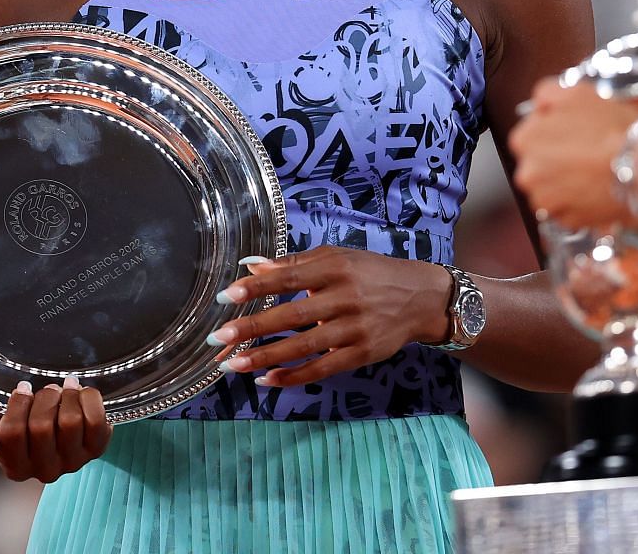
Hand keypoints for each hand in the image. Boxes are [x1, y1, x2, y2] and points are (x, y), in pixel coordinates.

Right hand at [0, 377, 112, 482]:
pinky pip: (97, 421)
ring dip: (66, 396)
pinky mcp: (96, 450)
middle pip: (41, 427)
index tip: (22, 388)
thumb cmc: (11, 413)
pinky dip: (89, 399)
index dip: (17, 404)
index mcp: (15, 468)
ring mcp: (72, 463)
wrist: (44, 411)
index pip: (11, 433)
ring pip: (70, 423)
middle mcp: (44, 472)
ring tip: (63, 389)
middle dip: (43, 398)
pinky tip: (80, 393)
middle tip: (46, 389)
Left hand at [205, 248, 453, 387]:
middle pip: (291, 315)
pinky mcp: (361, 354)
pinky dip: (293, 376)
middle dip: (252, 328)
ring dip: (264, 357)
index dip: (256, 287)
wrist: (420, 298)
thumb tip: (250, 267)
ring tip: (232, 364)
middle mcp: (345, 297)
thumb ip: (294, 263)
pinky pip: (321, 369)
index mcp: (335, 268)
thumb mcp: (336, 258)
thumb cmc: (370, 273)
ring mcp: (354, 329)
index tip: (226, 295)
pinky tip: (266, 379)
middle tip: (218, 338)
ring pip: (303, 347)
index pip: (289, 276)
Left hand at [509, 79, 637, 230]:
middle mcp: (527, 175)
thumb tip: (539, 103)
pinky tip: (598, 189)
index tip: (573, 133)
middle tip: (586, 152)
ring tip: (594, 171)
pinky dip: (581, 203)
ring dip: (568, 182)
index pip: (530, 135)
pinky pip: (570, 211)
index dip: (554, 132)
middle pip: (539, 164)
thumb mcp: (577, 92)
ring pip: (553, 189)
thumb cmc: (612, 129)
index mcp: (524, 141)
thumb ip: (547, 93)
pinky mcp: (568, 222)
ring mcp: (547, 202)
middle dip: (558, 159)